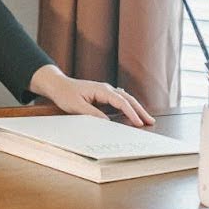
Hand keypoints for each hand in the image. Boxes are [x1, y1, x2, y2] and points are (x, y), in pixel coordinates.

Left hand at [28, 65, 155, 126]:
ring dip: (136, 109)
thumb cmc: (65, 94)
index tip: (138, 123)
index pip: (121, 102)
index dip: (131, 113)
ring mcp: (105, 91)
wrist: (58, 85)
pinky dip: (128, 107)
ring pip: (125, 99)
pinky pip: (119, 101)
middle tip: (150, 121)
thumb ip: (93, 114)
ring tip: (146, 119)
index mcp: (101, 90)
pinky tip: (133, 113)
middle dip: (140, 110)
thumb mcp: (77, 107)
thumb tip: (108, 122)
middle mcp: (106, 89)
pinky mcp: (103, 96)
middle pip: (128, 99)